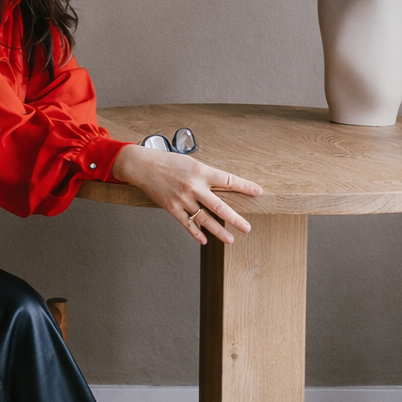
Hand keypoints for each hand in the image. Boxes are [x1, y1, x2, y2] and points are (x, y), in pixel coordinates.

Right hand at [110, 143, 261, 245]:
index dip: (244, 186)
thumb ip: (206, 175)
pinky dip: (196, 233)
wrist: (143, 166)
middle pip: (219, 206)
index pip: (228, 180)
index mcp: (201, 171)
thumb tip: (222, 186)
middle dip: (235, 219)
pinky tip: (205, 240)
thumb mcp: (191, 163)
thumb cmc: (168, 162)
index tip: (258, 192)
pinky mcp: (172, 208)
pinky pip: (187, 223)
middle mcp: (194, 186)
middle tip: (247, 228)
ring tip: (231, 239)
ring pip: (205, 219)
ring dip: (219, 231)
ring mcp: (183, 199)